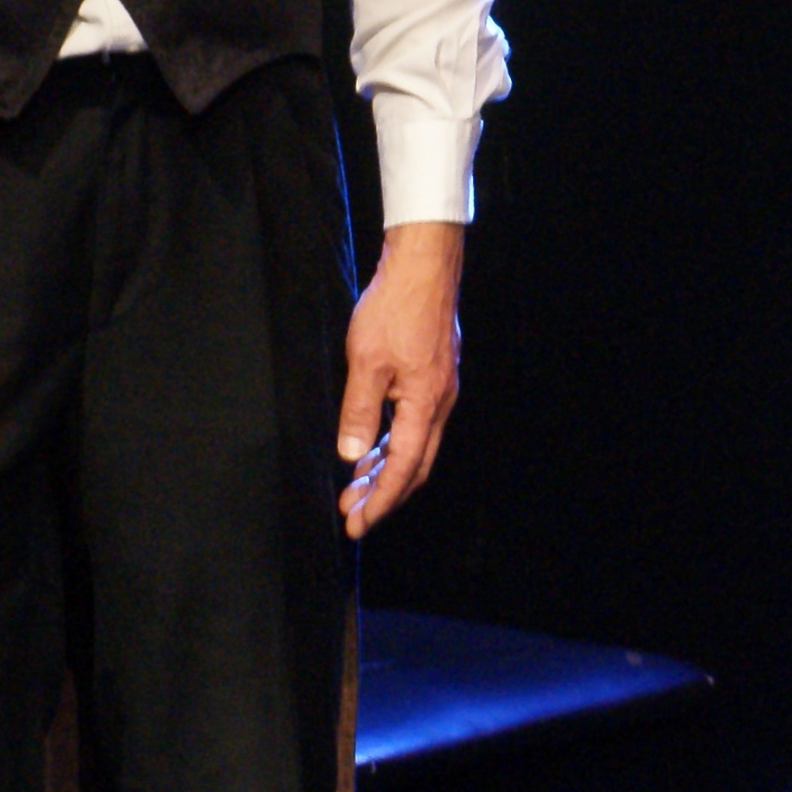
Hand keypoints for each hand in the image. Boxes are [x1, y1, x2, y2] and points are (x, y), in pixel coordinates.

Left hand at [337, 221, 463, 537]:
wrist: (424, 268)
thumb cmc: (395, 308)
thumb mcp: (366, 361)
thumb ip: (359, 411)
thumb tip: (352, 455)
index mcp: (425, 404)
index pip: (404, 467)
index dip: (381, 500)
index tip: (357, 523)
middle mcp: (439, 403)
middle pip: (416, 466)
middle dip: (384, 495)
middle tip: (352, 515)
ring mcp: (439, 390)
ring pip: (416, 446)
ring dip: (386, 470)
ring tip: (355, 488)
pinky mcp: (433, 377)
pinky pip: (415, 425)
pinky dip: (393, 445)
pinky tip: (373, 448)